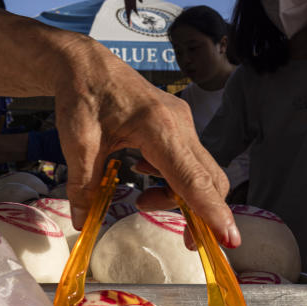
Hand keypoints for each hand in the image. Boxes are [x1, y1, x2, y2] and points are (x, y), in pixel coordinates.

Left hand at [52, 48, 239, 248]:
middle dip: (203, 214)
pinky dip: (175, 180)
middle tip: (186, 241)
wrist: (86, 64)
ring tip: (143, 200)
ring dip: (181, 196)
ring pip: (201, 173)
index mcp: (158, 127)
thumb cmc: (83, 95)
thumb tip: (82, 222)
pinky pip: (190, 161)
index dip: (212, 212)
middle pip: (209, 179)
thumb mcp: (77, 143)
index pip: (192, 178)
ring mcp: (183, 124)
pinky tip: (143, 173)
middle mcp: (180, 124)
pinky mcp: (178, 125)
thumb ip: (83, 184)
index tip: (229, 239)